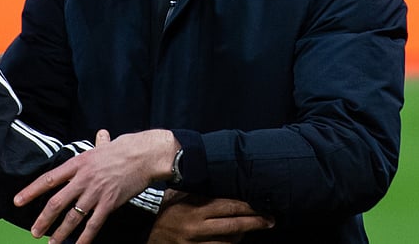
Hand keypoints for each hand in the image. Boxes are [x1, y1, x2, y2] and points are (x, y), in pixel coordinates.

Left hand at [14, 129, 177, 243]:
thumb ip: (98, 144)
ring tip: (51, 243)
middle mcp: (83, 179)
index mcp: (77, 163)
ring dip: (60, 232)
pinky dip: (85, 237)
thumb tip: (101, 135)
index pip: (48, 180)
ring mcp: (95, 192)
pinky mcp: (109, 203)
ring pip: (72, 217)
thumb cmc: (125, 149)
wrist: (144, 155)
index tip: (18, 201)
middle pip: (57, 202)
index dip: (31, 192)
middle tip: (34, 232)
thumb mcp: (104, 146)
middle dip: (43, 219)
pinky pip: (94, 224)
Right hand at [147, 190, 274, 242]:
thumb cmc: (166, 212)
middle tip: (270, 220)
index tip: (261, 205)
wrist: (148, 234)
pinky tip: (236, 240)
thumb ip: (198, 190)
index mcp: (194, 209)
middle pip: (233, 225)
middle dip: (255, 222)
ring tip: (253, 228)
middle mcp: (196, 227)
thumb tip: (221, 180)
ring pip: (230, 242)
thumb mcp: (179, 196)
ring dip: (244, 235)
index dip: (248, 207)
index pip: (228, 207)